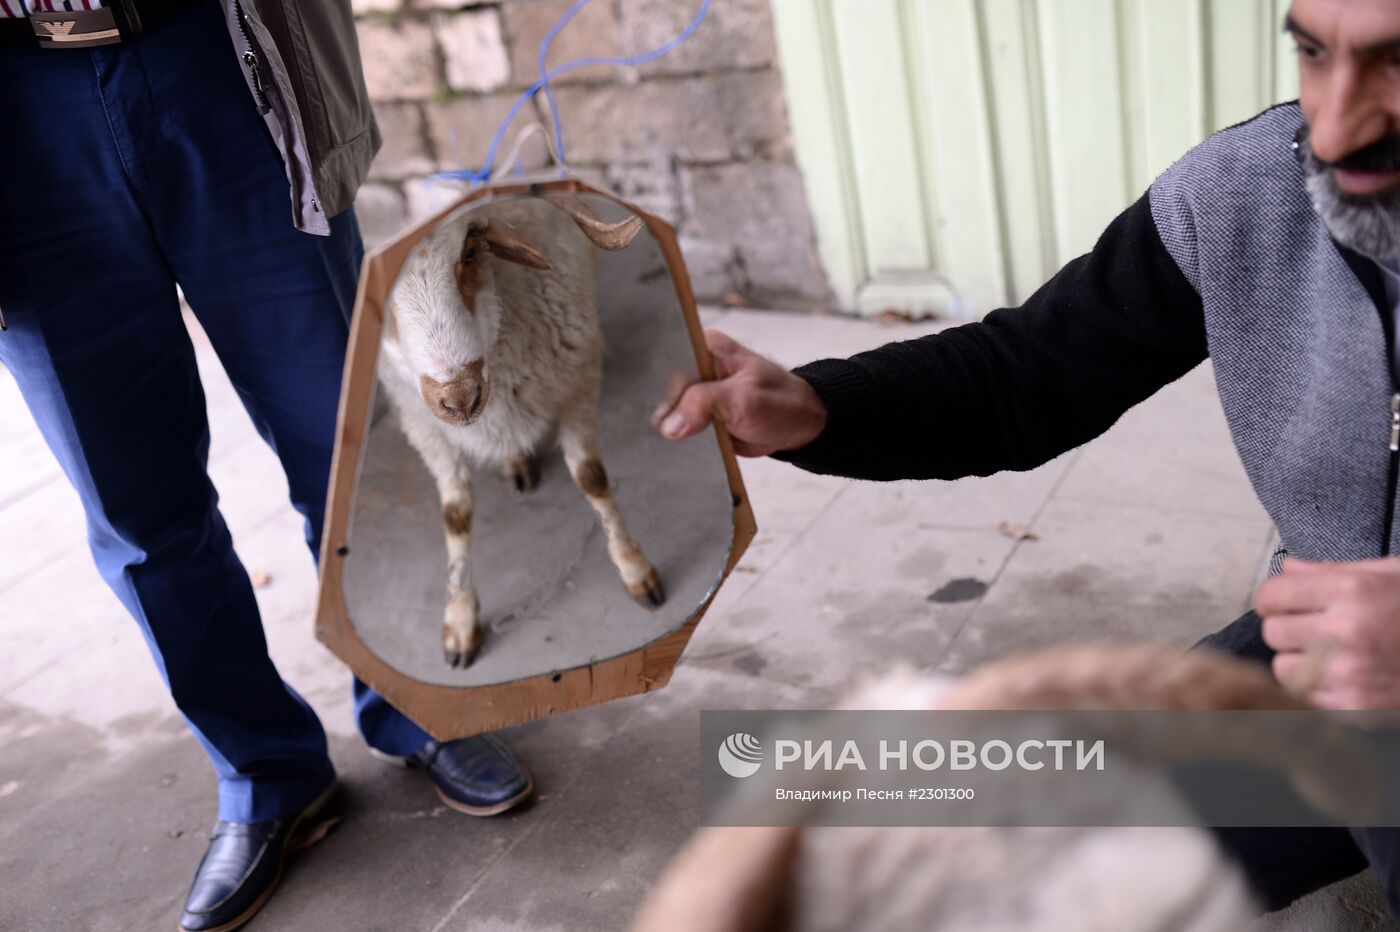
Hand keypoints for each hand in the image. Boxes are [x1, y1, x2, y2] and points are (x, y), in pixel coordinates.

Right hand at [651, 329, 827, 456]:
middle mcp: (699, 368)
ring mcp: (699, 394)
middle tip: (669, 433)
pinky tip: (677, 448)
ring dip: (673, 429)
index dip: (662, 386)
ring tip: (673, 441)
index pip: (670, 362)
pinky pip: (682, 427)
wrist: (800, 427)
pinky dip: (681, 439)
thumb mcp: (743, 399)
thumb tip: (670, 425)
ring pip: (671, 411)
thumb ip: (704, 404)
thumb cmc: (781, 403)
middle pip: (666, 389)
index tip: (658, 411)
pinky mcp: (701, 416)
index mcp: (706, 349)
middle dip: (667, 412)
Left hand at [1256, 556, 1399, 708]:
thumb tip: (1286, 571)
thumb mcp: (1387, 573)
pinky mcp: (1359, 708)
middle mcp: (1347, 632)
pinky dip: (1318, 687)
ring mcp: (1352, 674)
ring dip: (1299, 660)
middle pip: (1273, 633)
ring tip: (1329, 652)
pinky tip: (1343, 674)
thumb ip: (1329, 572)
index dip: (1274, 598)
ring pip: (1284, 668)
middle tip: (1311, 626)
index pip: (1271, 596)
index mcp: (1351, 592)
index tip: (1283, 602)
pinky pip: (1308, 697)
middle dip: (1287, 627)